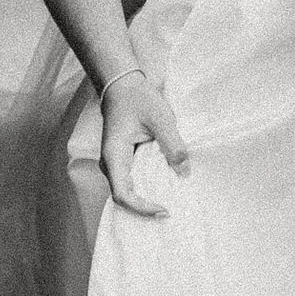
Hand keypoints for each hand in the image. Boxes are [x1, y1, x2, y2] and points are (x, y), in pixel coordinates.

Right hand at [99, 70, 189, 217]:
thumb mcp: (161, 118)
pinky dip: (148, 187)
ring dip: (148, 198)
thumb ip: (173, 145)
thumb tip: (184, 173)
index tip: (164, 209)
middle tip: (173, 209)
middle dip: (147, 207)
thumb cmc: (138, 98)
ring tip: (172, 201)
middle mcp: (110, 164)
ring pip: (129, 191)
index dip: (142, 208)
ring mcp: (116, 163)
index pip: (122, 194)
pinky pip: (133, 181)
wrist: (123, 86)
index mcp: (114, 156)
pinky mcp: (124, 160)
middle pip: (125, 197)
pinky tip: (166, 186)